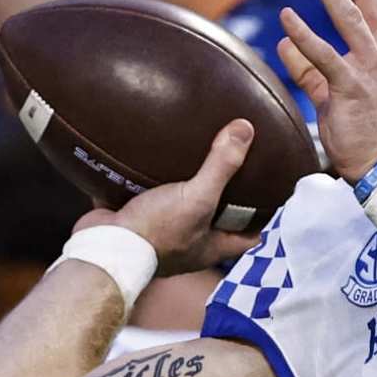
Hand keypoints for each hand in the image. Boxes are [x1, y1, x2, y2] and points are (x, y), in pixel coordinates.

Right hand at [74, 119, 258, 275]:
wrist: (102, 247)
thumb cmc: (156, 232)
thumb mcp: (198, 197)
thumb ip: (222, 166)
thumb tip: (246, 129)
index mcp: (213, 246)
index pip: (251, 235)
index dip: (265, 218)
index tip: (274, 195)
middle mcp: (190, 243)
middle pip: (216, 220)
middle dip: (225, 199)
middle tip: (236, 168)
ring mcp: (161, 234)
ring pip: (180, 207)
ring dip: (186, 188)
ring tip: (195, 157)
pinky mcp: (133, 222)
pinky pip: (145, 198)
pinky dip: (146, 182)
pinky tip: (151, 158)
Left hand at [276, 0, 376, 183]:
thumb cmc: (368, 133)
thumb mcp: (340, 94)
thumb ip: (311, 69)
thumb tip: (286, 43)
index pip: (374, 0)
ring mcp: (372, 70)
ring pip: (349, 17)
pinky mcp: (352, 89)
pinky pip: (325, 57)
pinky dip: (306, 36)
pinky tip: (289, 19)